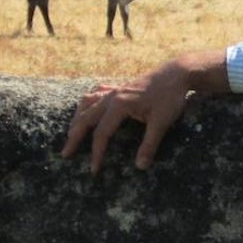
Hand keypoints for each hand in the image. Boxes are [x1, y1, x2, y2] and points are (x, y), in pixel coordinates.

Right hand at [61, 63, 191, 173]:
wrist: (177, 72)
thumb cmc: (170, 97)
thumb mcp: (161, 123)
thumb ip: (149, 145)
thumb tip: (140, 167)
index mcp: (119, 106)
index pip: (102, 133)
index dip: (96, 153)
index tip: (94, 169)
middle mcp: (112, 96)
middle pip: (86, 118)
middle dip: (75, 137)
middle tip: (65, 153)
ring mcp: (115, 90)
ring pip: (87, 103)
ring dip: (78, 117)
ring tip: (71, 132)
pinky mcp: (121, 86)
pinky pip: (97, 93)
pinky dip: (89, 101)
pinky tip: (87, 106)